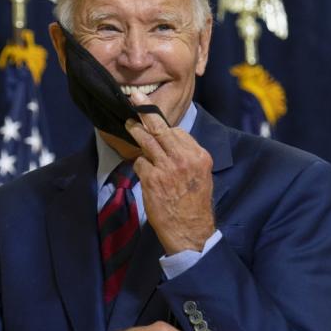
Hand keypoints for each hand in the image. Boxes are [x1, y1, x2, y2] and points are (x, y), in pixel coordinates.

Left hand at [125, 91, 215, 253]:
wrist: (190, 230)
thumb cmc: (195, 204)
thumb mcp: (201, 176)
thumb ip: (188, 157)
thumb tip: (172, 140)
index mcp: (200, 156)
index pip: (179, 132)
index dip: (165, 126)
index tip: (155, 116)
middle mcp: (184, 159)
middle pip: (162, 129)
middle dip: (146, 112)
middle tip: (135, 99)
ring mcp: (167, 168)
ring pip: (147, 141)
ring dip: (136, 131)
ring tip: (129, 123)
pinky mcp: (152, 179)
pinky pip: (140, 162)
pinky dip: (140, 165)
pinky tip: (144, 172)